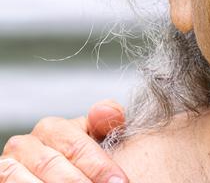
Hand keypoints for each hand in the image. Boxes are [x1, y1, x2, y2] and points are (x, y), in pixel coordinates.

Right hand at [0, 100, 127, 182]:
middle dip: (77, 182)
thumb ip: (104, 124)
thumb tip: (106, 112)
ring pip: (26, 180)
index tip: (119, 182)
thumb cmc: (80, 158)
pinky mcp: (0, 181)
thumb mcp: (94, 140)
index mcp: (50, 128)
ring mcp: (7, 166)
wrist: (59, 173)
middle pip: (52, 165)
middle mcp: (24, 145)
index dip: (99, 166)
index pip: (76, 146)